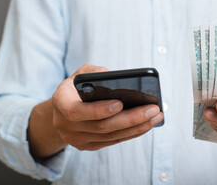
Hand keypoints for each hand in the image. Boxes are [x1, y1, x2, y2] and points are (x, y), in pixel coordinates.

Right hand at [28, 64, 162, 157]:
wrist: (64, 108)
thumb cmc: (76, 86)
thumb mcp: (81, 73)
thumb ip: (94, 72)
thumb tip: (113, 76)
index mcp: (60, 102)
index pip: (76, 111)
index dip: (98, 110)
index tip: (120, 103)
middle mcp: (65, 124)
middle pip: (101, 126)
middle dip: (130, 118)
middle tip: (153, 109)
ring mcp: (77, 138)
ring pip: (110, 136)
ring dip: (137, 126)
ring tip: (156, 116)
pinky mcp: (89, 145)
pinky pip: (113, 141)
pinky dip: (132, 133)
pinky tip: (147, 124)